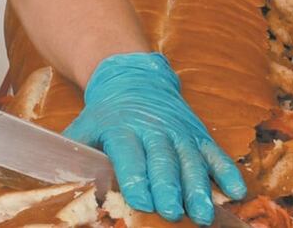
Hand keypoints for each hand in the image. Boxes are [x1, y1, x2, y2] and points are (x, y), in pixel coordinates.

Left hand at [64, 54, 246, 225]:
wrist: (134, 77)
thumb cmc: (107, 112)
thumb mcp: (86, 125)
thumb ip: (75, 150)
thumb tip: (57, 176)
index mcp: (122, 127)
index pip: (129, 153)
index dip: (135, 176)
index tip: (140, 199)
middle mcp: (154, 128)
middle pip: (163, 159)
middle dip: (168, 186)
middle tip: (172, 212)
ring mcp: (179, 130)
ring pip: (191, 159)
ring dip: (198, 187)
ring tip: (203, 214)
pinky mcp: (198, 133)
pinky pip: (216, 153)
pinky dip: (227, 171)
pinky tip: (235, 192)